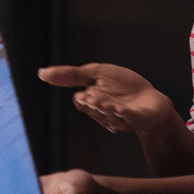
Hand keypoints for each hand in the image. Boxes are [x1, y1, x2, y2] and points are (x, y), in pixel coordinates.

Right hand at [39, 63, 175, 133]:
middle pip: (95, 110)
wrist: (151, 100)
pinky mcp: (141, 119)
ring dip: (108, 110)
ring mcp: (123, 119)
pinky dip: (127, 116)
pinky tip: (123, 110)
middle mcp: (106, 113)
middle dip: (94, 105)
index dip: (82, 99)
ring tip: (106, 104)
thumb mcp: (97, 73)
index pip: (81, 102)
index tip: (82, 95)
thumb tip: (41, 73)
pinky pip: (132, 120)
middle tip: (92, 98)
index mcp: (94, 102)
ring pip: (112, 117)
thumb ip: (72, 74)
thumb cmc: (123, 86)